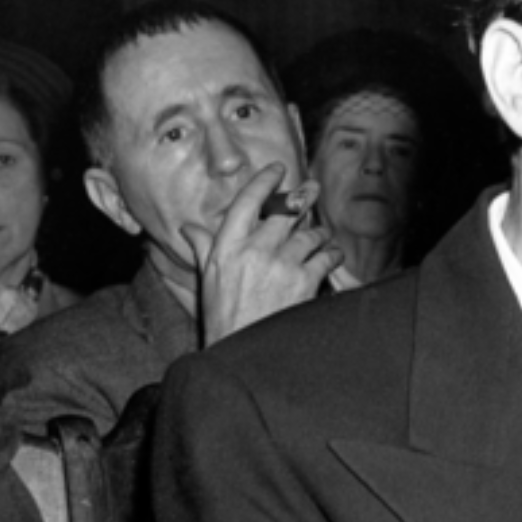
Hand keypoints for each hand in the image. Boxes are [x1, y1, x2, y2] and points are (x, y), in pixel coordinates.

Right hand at [180, 164, 341, 345]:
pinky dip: (333, 253)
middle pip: (286, 211)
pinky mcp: (304, 281)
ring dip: (319, 231)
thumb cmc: (223, 318)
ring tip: (323, 232)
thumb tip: (188, 228)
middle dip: (303, 197)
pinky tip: (334, 254)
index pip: (248, 200)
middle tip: (313, 188)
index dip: (265, 180)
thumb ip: (203, 248)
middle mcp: (254, 249)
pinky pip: (326, 256)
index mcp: (227, 246)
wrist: (241, 352)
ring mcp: (281, 264)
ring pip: (309, 233)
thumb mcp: (207, 279)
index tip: (278, 169)